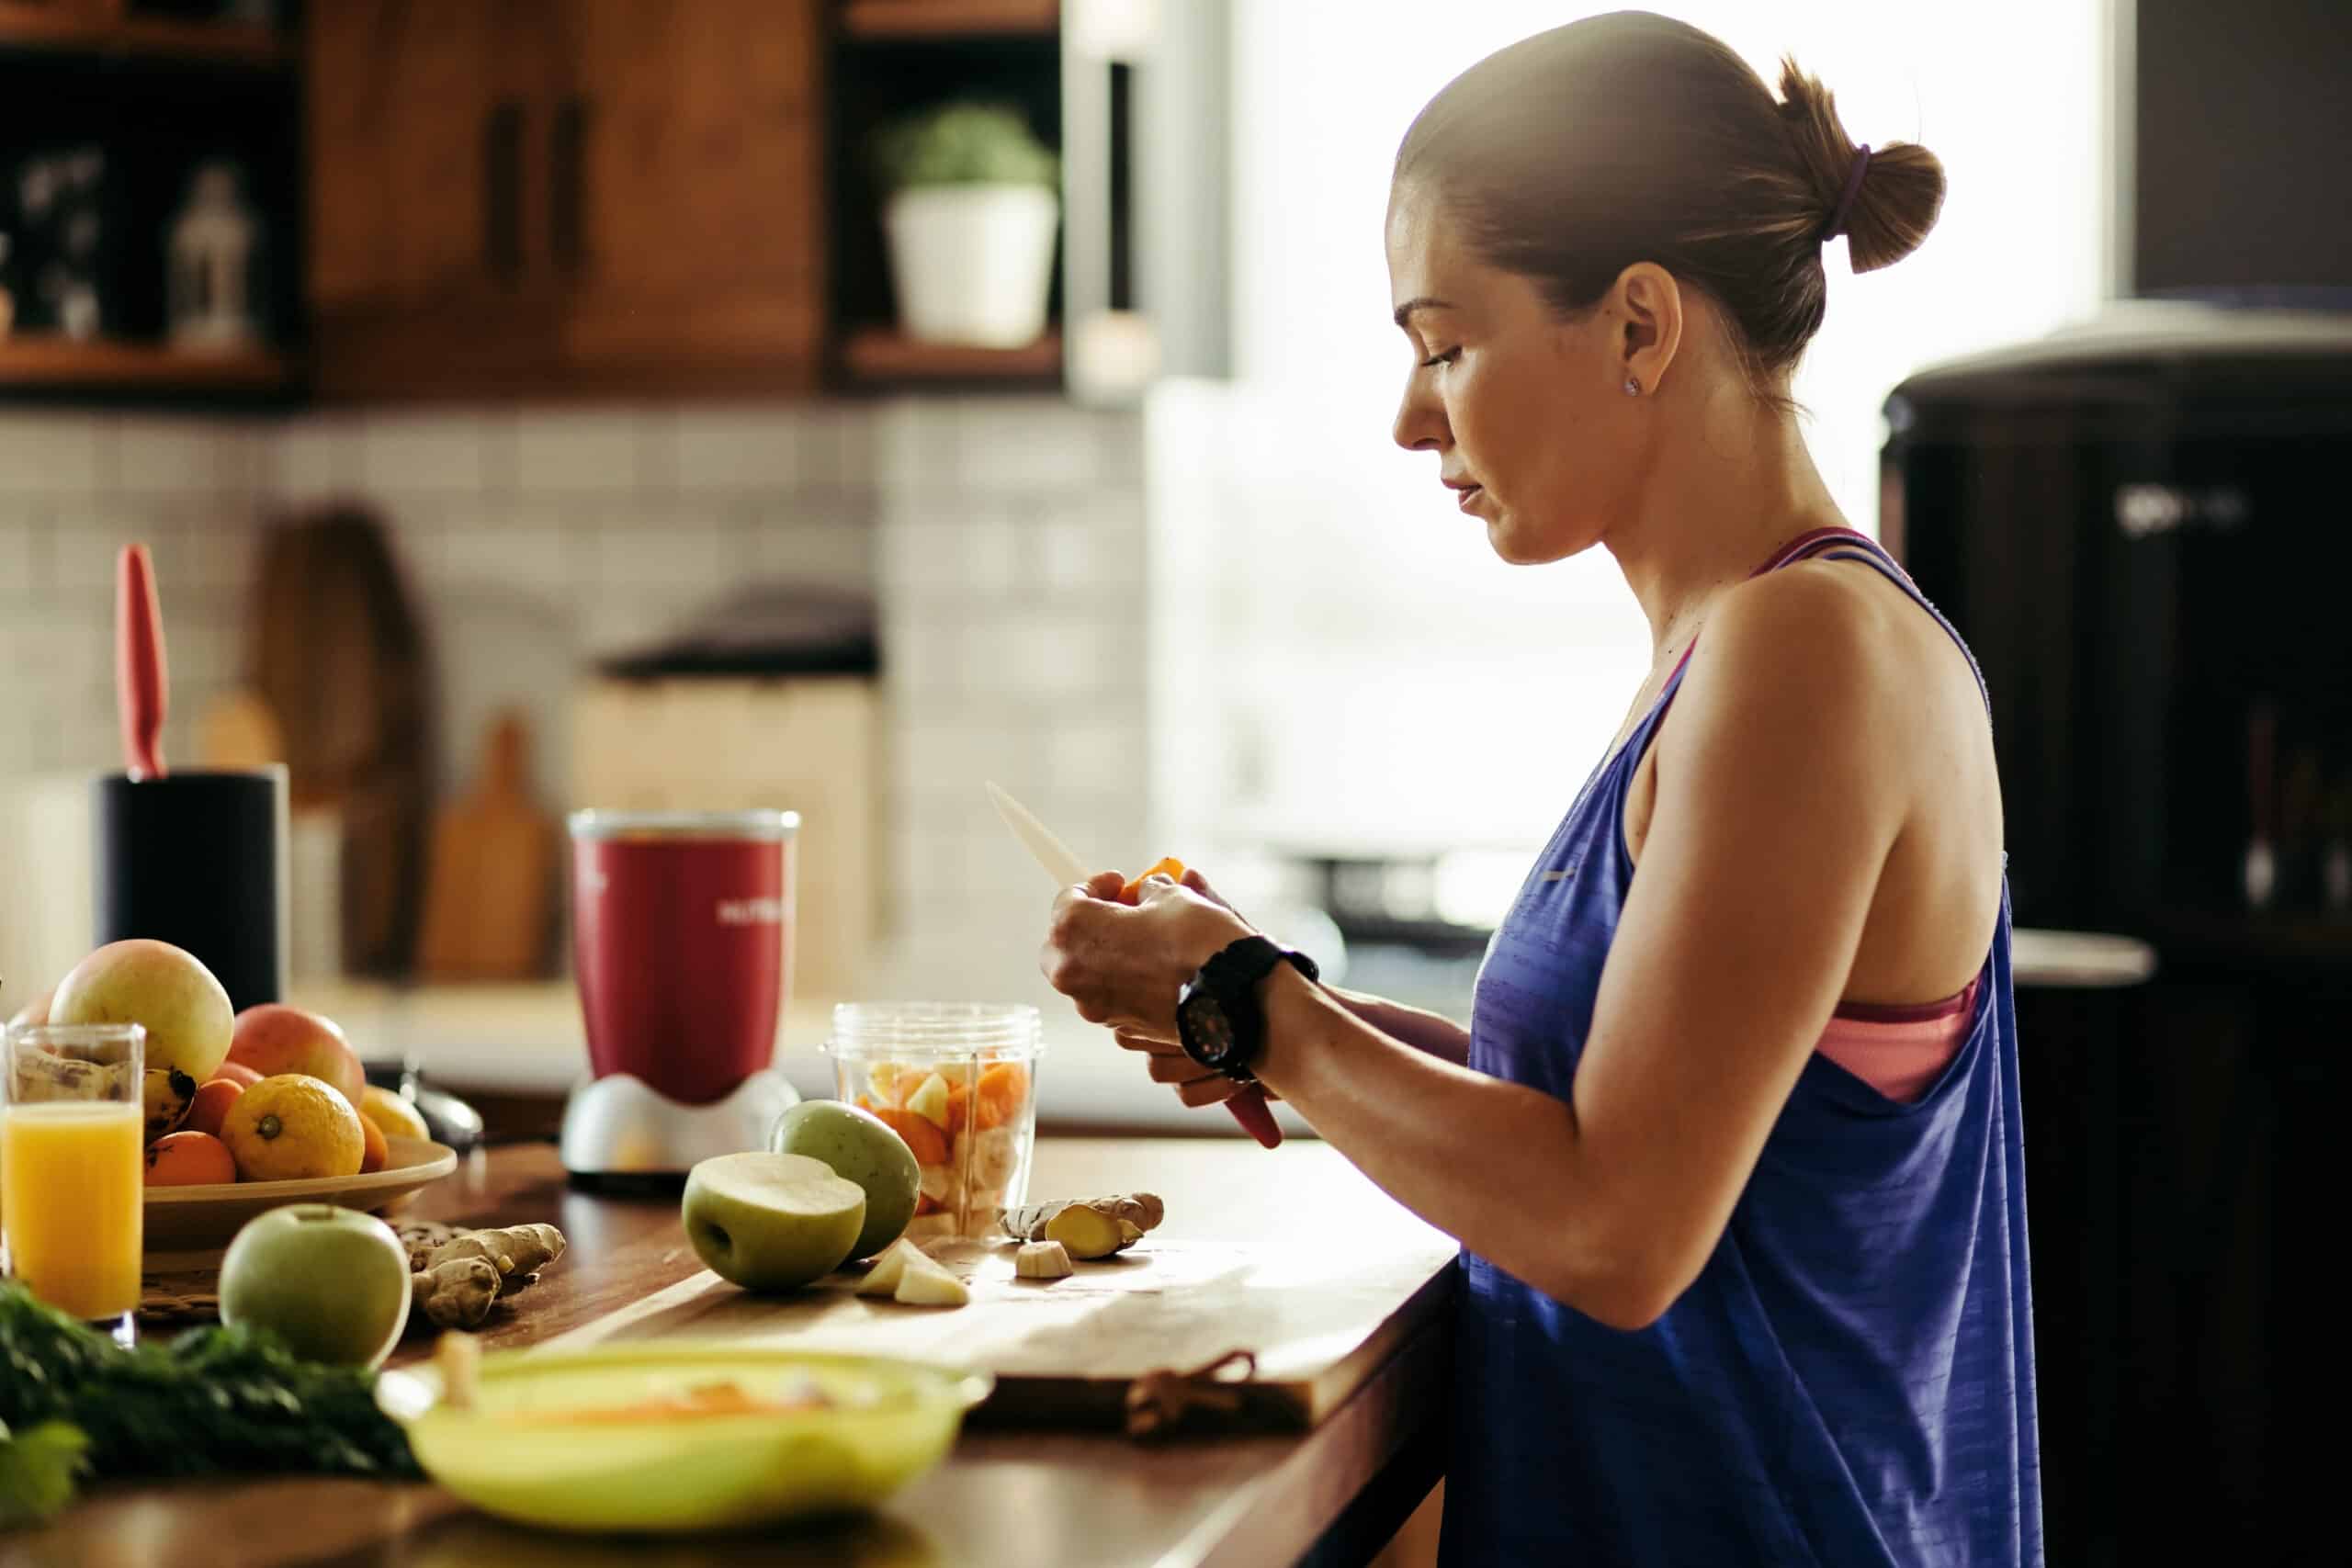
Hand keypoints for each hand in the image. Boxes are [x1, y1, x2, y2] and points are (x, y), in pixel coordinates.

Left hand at [1040, 865, 1251, 1056]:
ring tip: (1146, 942)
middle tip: (1123, 912)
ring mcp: (1094, 1005)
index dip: (1097, 886)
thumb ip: (1148, 893)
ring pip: (1086, 974)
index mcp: (1074, 930)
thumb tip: (1146, 894)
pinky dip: (1125, 982)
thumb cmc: (1199, 941)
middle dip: (1091, 925)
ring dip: (1107, 955)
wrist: (1235, 998)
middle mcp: (1072, 972)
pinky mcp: (1120, 1026)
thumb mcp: (1173, 897)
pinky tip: (1158, 971)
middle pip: (1065, 942)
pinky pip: (1111, 997)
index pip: (1069, 899)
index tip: (1120, 883)